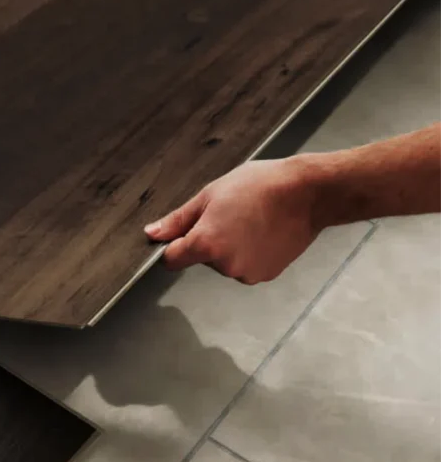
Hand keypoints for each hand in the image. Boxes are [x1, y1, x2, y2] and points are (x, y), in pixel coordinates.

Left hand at [143, 159, 321, 283]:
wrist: (308, 193)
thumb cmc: (261, 186)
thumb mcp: (210, 195)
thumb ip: (178, 220)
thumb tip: (153, 234)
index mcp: (206, 244)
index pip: (172, 260)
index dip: (174, 246)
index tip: (181, 235)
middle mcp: (225, 265)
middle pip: (201, 258)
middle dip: (208, 240)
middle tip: (229, 214)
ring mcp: (247, 272)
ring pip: (225, 263)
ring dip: (230, 247)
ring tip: (250, 220)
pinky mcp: (265, 275)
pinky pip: (246, 266)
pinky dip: (250, 253)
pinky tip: (263, 232)